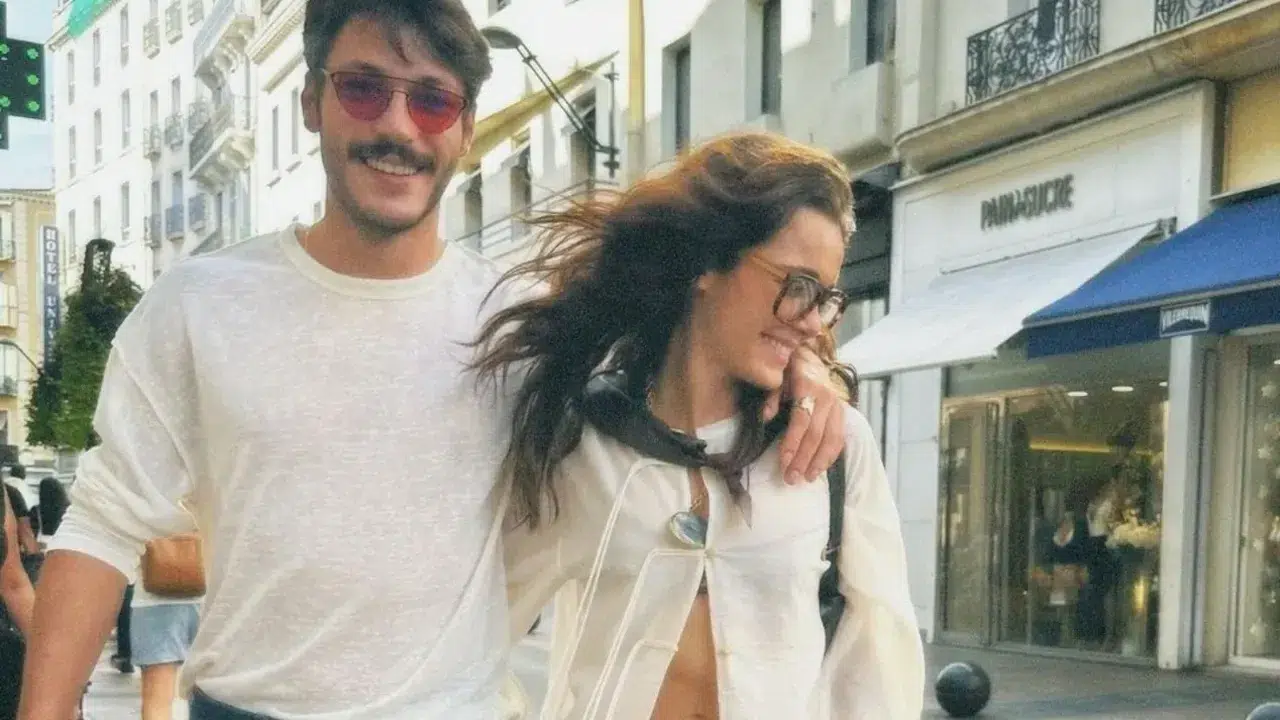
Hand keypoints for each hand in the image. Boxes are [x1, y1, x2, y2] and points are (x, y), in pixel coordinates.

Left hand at [766, 346, 848, 484]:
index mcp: (808, 387)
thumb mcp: (777, 377)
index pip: (801, 421)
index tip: (783, 463)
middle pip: (816, 435)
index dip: (792, 443)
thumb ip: (771, 397)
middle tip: (791, 478)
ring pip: (832, 439)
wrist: (811, 356)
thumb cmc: (789, 369)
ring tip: (807, 478)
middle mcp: (826, 397)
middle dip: (804, 459)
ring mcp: (837, 405)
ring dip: (819, 462)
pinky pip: (840, 437)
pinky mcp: (843, 412)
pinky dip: (830, 455)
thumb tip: (765, 417)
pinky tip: (820, 467)